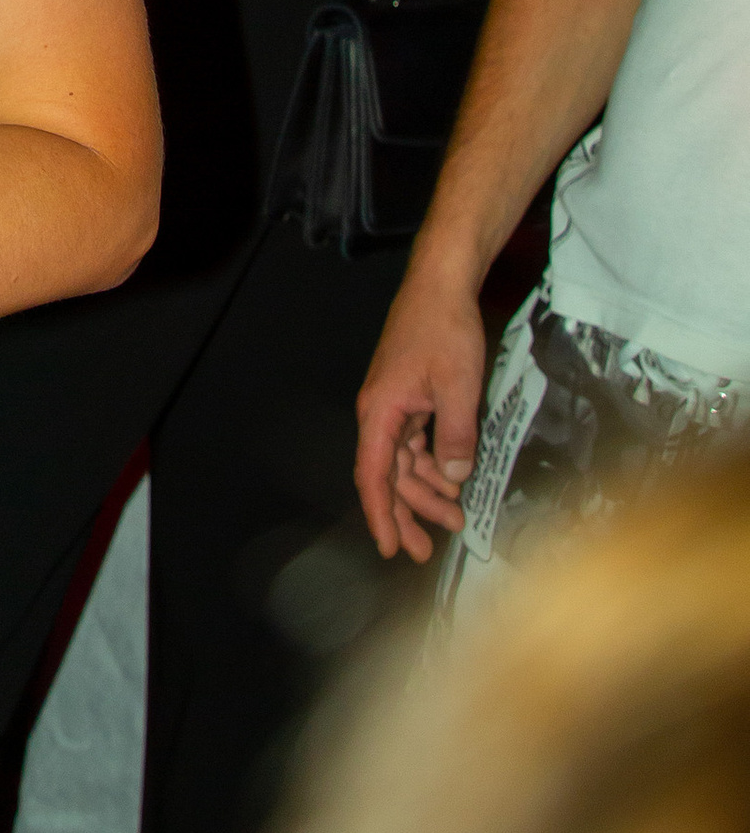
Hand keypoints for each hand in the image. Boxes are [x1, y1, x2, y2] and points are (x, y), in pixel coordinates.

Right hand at [354, 260, 488, 559]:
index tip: (390, 549)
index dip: (381, 515)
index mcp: (381, 411)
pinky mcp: (410, 394)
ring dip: (425, 489)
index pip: (374, 475)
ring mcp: (395, 402)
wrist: (441, 283)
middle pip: (389, 474)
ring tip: (454, 514)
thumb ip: (456, 435)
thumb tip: (454, 474)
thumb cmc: (443, 329)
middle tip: (428, 549)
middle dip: (408, 512)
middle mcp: (380, 411)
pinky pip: (414, 440)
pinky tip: (452, 475)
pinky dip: (431, 462)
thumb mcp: (458, 386)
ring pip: (403, 460)